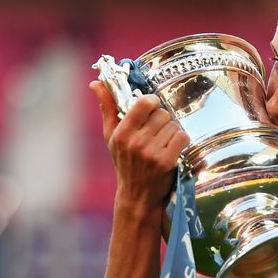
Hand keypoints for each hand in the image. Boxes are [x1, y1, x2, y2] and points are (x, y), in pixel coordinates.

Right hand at [90, 80, 189, 214]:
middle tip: (156, 132)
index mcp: (121, 133)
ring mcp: (151, 153)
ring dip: (171, 131)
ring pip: (173, 125)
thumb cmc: (124, 161)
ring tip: (162, 143)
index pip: (144, 103)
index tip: (152, 107)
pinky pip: (182, 137)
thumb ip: (107, 108)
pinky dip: (181, 141)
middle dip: (162, 120)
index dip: (152, 101)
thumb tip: (95, 83)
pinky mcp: (166, 162)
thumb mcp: (111, 136)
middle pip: (162, 113)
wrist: (137, 195)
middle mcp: (135, 142)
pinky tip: (172, 149)